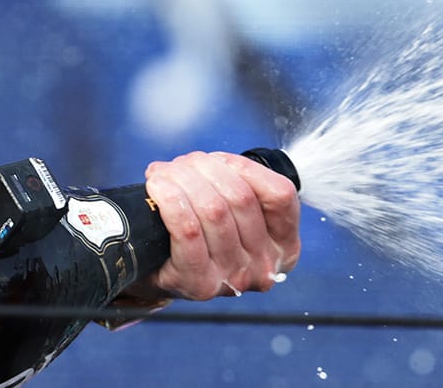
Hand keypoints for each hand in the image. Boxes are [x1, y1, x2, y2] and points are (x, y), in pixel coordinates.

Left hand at [123, 150, 299, 301]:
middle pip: (240, 197)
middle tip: (181, 166)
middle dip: (204, 168)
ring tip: (164, 176)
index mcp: (284, 244)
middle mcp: (264, 265)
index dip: (246, 167)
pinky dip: (171, 201)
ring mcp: (233, 278)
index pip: (280, 194)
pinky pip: (188, 230)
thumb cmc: (202, 235)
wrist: (164, 273)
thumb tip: (204, 162)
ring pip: (213, 210)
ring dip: (182, 180)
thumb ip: (236, 184)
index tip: (218, 160)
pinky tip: (158, 189)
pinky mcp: (199, 283)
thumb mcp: (234, 211)